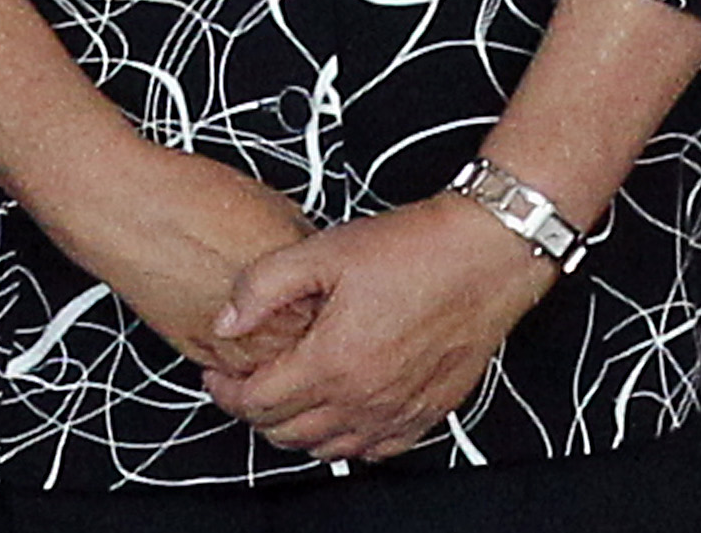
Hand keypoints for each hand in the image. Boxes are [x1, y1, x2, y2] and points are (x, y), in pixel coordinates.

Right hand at [21, 136, 318, 376]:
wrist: (124, 206)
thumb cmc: (187, 197)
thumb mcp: (273, 203)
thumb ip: (304, 243)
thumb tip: (318, 256)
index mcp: (297, 291)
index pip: (338, 314)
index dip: (337, 300)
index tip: (336, 292)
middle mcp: (268, 327)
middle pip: (312, 346)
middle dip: (312, 326)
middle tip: (303, 302)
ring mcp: (232, 346)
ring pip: (274, 366)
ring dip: (278, 347)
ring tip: (271, 316)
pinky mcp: (197, 352)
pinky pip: (235, 366)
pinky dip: (242, 351)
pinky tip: (239, 322)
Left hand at [202, 193, 556, 460]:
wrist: (483, 254)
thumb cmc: (413, 250)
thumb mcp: (322, 251)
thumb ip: (262, 287)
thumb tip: (226, 320)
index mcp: (333, 361)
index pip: (258, 403)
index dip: (225, 391)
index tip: (217, 373)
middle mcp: (366, 397)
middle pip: (287, 432)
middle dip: (254, 412)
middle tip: (244, 382)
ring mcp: (399, 411)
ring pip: (328, 448)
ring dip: (296, 429)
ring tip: (284, 395)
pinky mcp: (428, 413)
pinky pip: (376, 450)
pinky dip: (347, 440)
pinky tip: (338, 411)